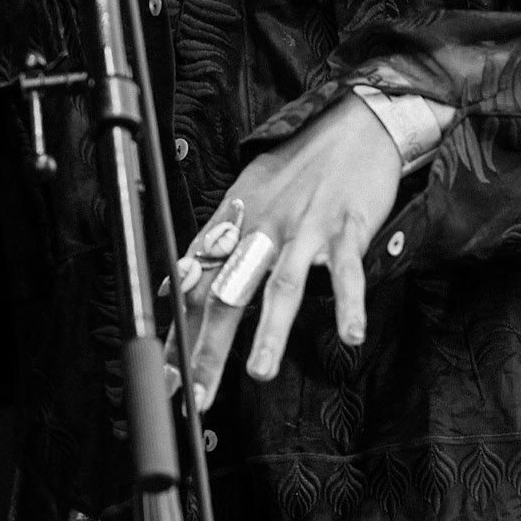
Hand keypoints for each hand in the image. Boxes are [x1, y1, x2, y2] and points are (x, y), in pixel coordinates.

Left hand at [163, 95, 400, 409]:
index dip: (178, 332)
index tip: (167, 376)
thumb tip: (177, 283)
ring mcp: (305, 229)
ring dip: (269, 331)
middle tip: (195, 396)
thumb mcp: (248, 197)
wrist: (353, 125)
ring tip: (258, 374)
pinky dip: (349, 304)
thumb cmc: (299, 168)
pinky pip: (346, 271)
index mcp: (235, 225)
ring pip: (281, 285)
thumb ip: (218, 244)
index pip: (196, 285)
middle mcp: (262, 229)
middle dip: (208, 348)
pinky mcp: (347, 227)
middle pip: (228, 294)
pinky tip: (350, 336)